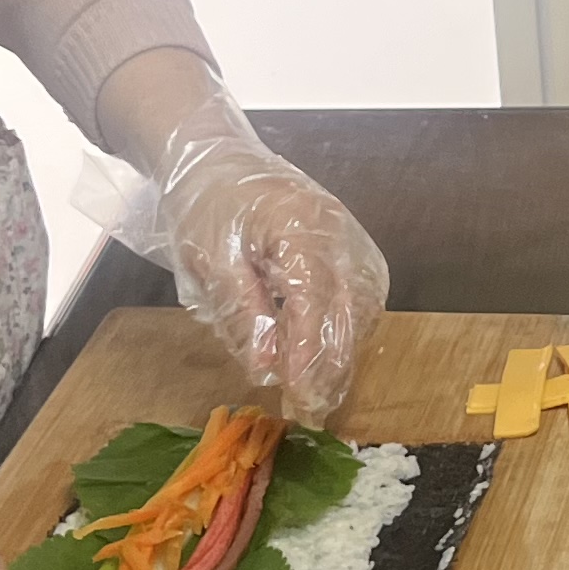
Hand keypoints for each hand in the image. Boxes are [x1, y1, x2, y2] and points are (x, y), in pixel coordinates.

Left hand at [156, 109, 389, 425]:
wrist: (216, 158)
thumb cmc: (206, 206)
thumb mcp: (210, 260)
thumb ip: (242, 313)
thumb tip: (267, 368)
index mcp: (300, 226)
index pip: (314, 301)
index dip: (307, 354)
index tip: (297, 397)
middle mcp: (339, 231)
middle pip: (349, 310)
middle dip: (330, 366)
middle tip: (308, 411)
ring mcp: (351, 236)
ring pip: (363, 308)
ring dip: (342, 352)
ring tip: (316, 392)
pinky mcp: (350, 246)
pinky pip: (361, 296)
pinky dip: (346, 330)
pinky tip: (325, 356)